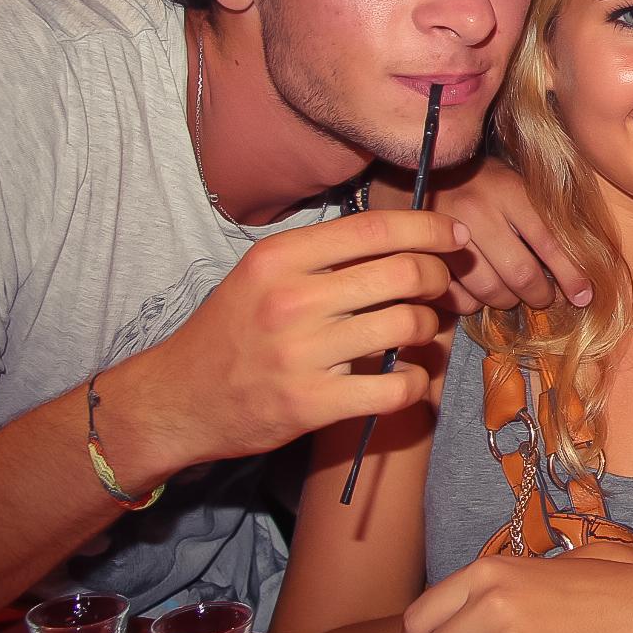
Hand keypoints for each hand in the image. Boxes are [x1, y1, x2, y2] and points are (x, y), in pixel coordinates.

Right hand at [143, 211, 463, 466]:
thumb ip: (326, 254)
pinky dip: (416, 381)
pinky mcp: (312, 404)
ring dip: (429, 327)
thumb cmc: (233, 330)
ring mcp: (301, 354)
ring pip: (408, 324)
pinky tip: (406, 377)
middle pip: (405, 272)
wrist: (178, 398)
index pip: (376, 228)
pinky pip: (396, 388)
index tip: (454, 235)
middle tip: (440, 287)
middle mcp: (291, 299)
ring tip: (419, 331)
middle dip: (438, 277)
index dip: (429, 228)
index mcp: (281, 257)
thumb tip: (404, 233)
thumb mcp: (264, 274)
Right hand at [371, 156, 590, 312]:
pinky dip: (475, 303)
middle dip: (540, 295)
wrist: (417, 171)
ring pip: (490, 290)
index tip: (584, 296)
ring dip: (509, 301)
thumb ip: (545, 216)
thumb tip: (587, 258)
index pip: (549, 241)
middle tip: (544, 297)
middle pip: (521, 274)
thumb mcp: (515, 183)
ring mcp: (446, 235)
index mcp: (508, 191)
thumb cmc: (479, 180)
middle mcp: (478, 212)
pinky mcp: (424, 256)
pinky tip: (481, 291)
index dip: (571, 274)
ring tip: (514, 295)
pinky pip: (460, 298)